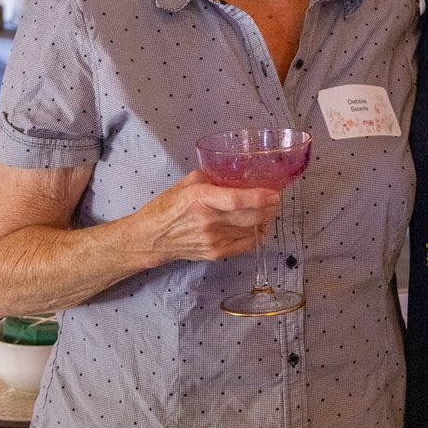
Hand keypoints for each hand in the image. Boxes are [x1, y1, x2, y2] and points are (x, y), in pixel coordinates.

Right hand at [135, 169, 281, 264]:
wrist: (151, 238)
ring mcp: (213, 240)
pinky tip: (259, 226)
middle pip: (249, 216)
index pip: (235, 200)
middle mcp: (208, 221)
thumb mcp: (186, 184)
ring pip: (251, 230)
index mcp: (199, 199)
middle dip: (269, 207)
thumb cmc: (167, 207)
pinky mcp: (216, 253)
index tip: (274, 192)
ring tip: (268, 210)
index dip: (258, 197)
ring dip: (265, 219)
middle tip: (276, 199)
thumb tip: (235, 174)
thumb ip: (211, 177)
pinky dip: (258, 235)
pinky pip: (246, 245)